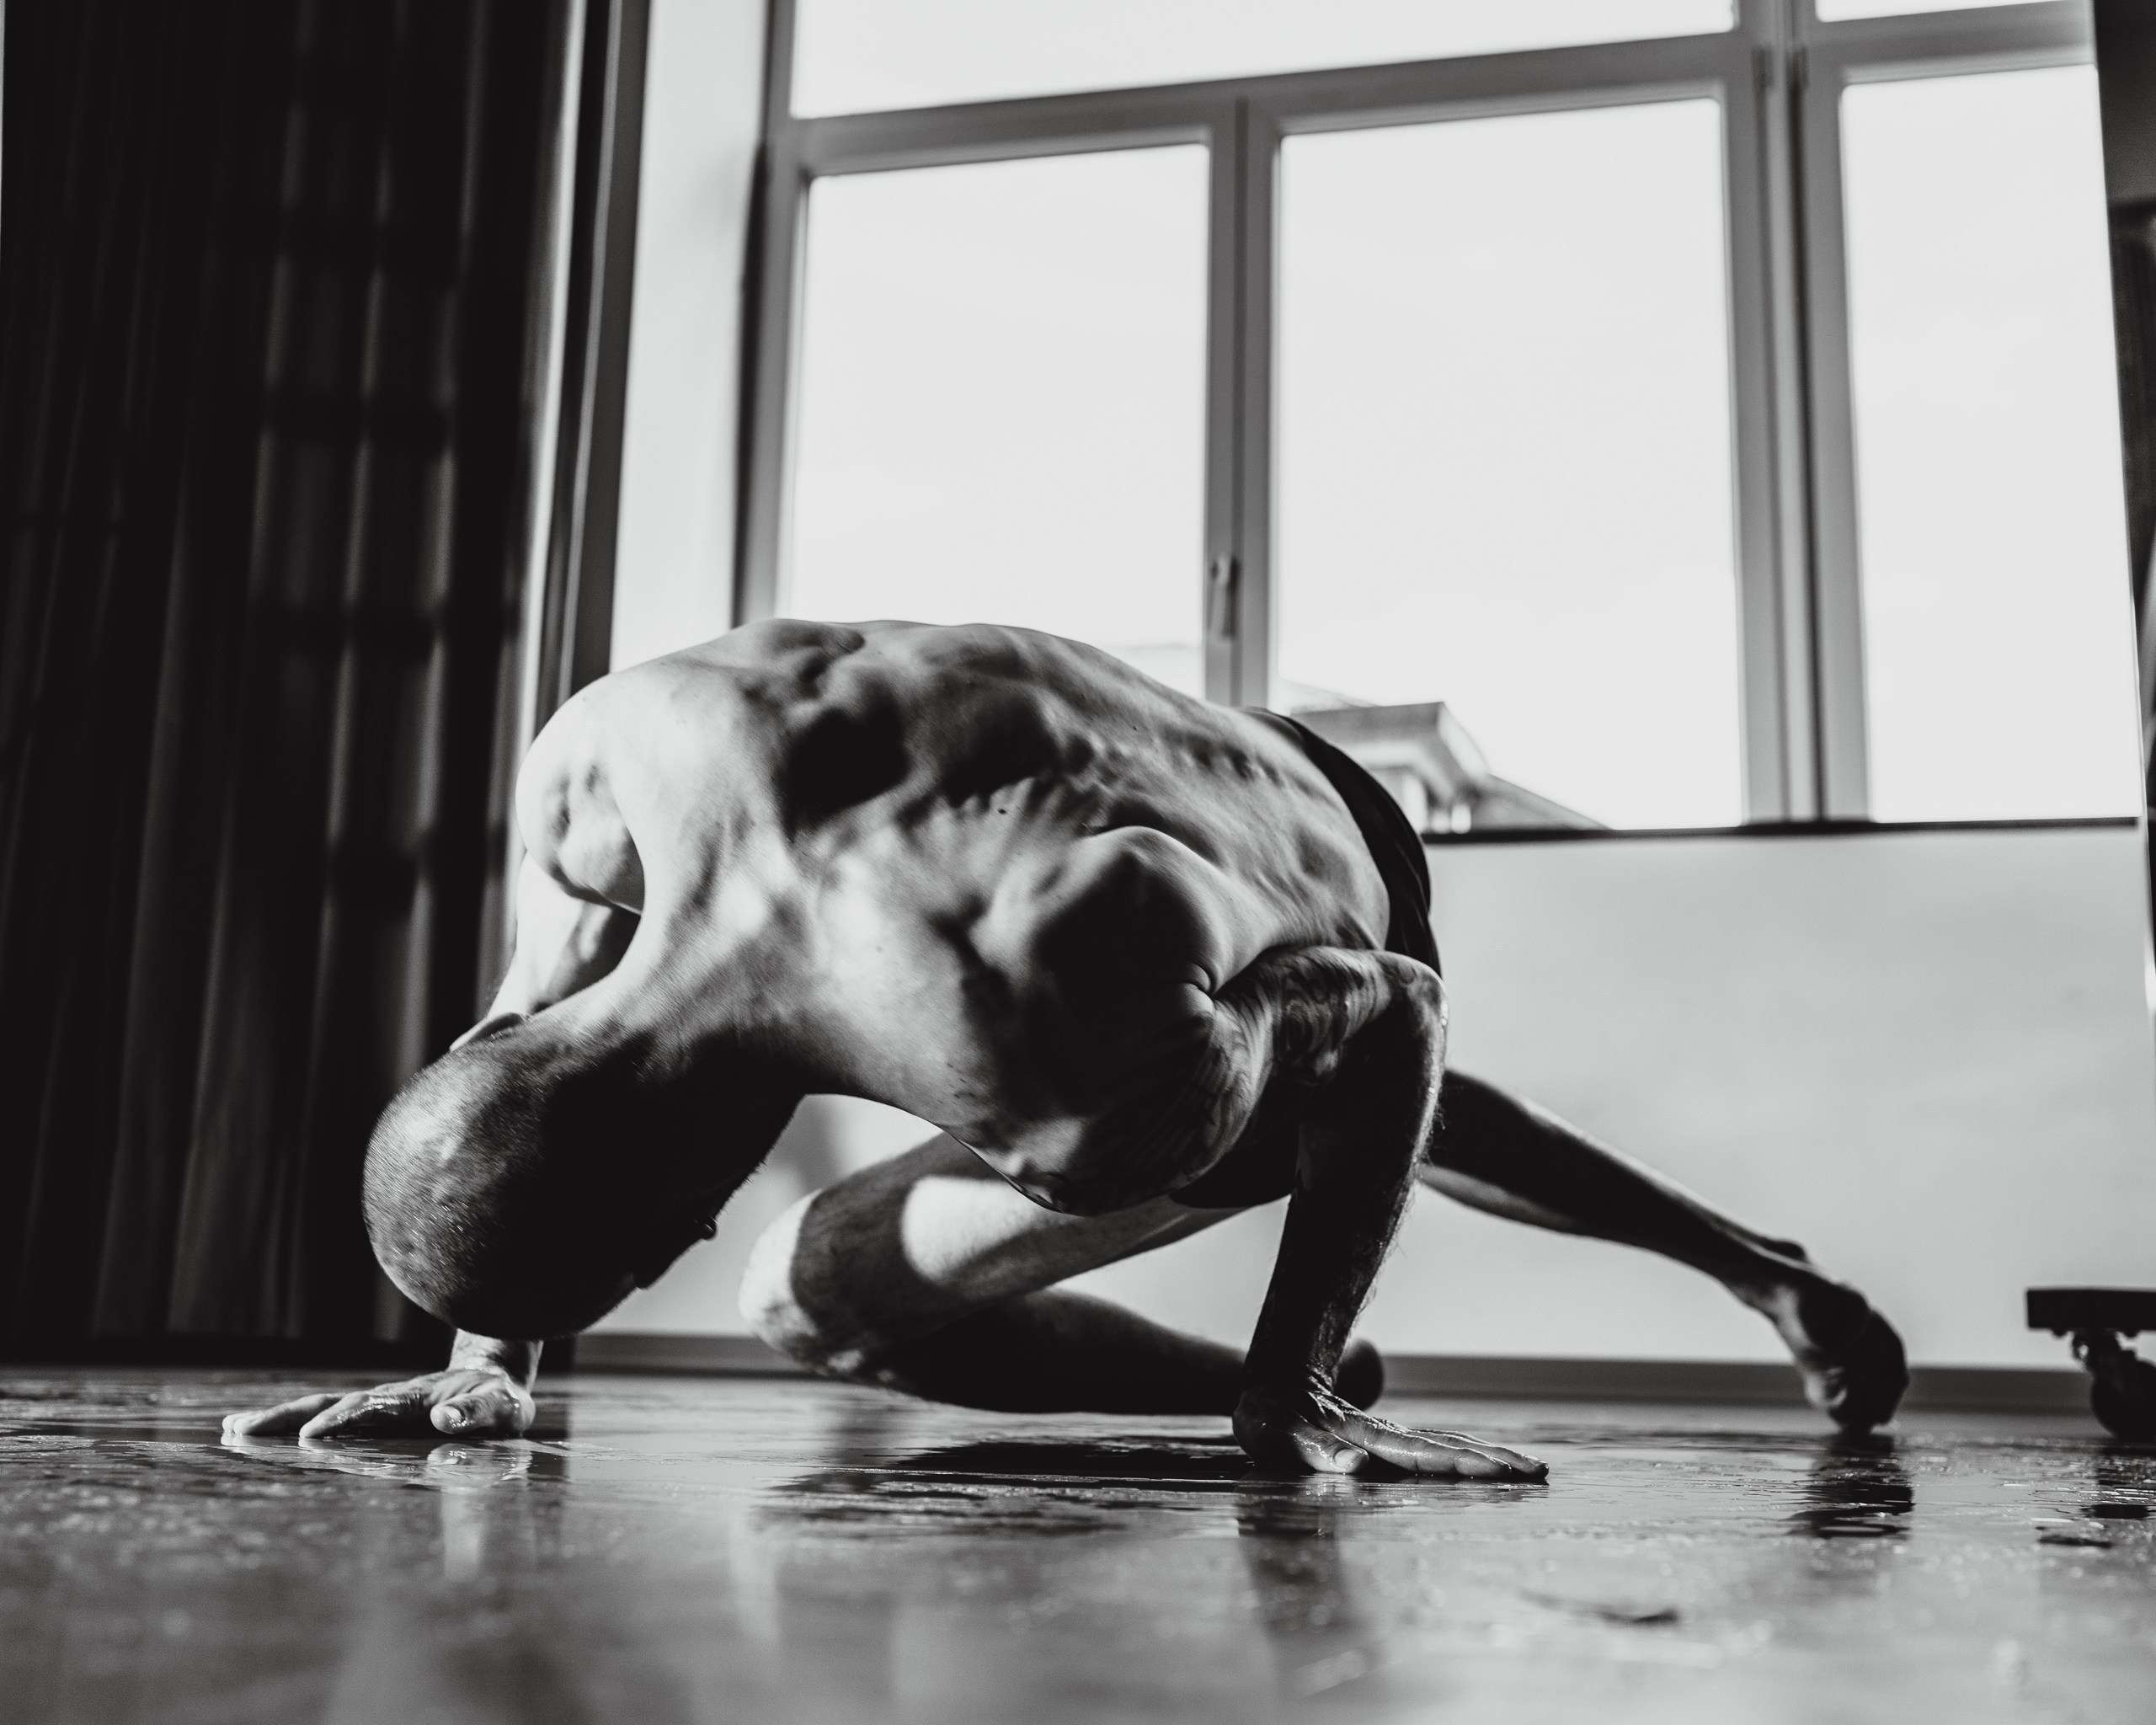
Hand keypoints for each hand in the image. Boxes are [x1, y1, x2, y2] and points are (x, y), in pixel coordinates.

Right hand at [221, 1367, 534, 1440]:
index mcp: (417, 1400)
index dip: (344, 1422)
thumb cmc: (500, 1401)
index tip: (310, 1438)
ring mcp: (374, 1403)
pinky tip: (252, 1430)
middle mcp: (387, 1398)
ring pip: (318, 1407)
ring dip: (277, 1418)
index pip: (374, 1409)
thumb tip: (445, 1418)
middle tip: (241, 1431)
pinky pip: (322, 1415)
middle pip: (330, 1404)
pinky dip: (287, 1421)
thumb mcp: (503, 1409)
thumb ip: (479, 1413)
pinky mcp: (368, 1412)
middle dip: (287, 1418)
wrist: (493, 1376)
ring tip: (230, 1429)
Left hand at [1234, 1379, 1547, 1479]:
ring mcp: (1388, 1437)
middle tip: (1540, 1472)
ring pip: (1446, 1445)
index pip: (1423, 1453)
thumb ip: (1318, 1452)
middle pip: (1447, 1448)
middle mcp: (1385, 1436)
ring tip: (1529, 1466)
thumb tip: (1356, 1466)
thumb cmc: (1270, 1418)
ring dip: (1487, 1456)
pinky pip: (1432, 1447)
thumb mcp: (1281, 1438)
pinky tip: (1489, 1462)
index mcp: (1366, 1438)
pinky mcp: (1384, 1441)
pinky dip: (1464, 1455)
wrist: (1270, 1385)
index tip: (1499, 1470)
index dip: (1460, 1463)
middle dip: (1493, 1461)